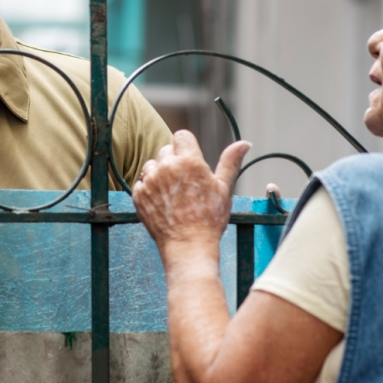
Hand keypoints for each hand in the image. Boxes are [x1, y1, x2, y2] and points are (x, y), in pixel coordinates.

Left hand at [132, 130, 251, 260]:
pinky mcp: (138, 195)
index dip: (187, 147)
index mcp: (189, 161)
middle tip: (185, 182)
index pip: (181, 136)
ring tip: (173, 193)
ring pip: (152, 165)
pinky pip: (141, 182)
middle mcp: (166, 167)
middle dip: (175, 161)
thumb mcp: (224, 188)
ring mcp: (150, 181)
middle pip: (166, 150)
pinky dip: (149, 189)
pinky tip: (162, 202)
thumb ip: (230, 162)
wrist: (188, 246)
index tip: (191, 161)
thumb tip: (244, 143)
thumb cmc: (210, 219)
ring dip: (160, 173)